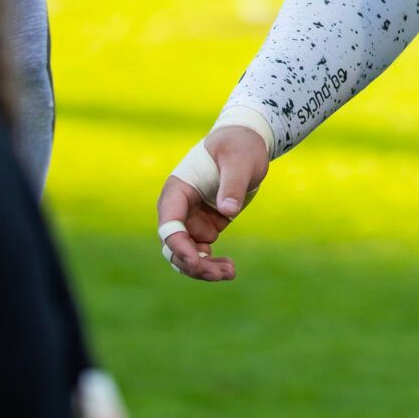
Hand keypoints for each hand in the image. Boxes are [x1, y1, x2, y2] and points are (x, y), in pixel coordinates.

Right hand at [155, 125, 269, 281]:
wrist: (248, 143)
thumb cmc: (239, 146)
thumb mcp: (238, 160)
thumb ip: (233, 183)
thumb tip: (228, 210)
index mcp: (177, 190)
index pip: (169, 224)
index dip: (178, 245)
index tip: (196, 261)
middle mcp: (179, 207)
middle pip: (174, 246)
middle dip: (193, 264)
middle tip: (221, 274)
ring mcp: (192, 218)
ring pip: (187, 254)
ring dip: (203, 269)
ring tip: (229, 273)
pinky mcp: (206, 225)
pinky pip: (202, 251)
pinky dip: (212, 263)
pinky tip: (229, 268)